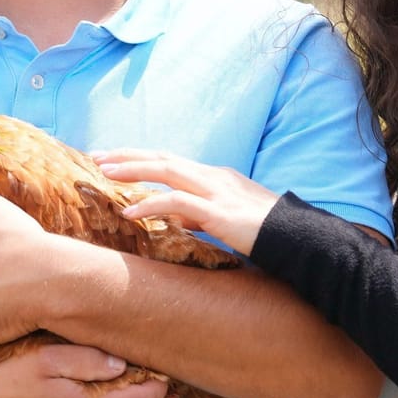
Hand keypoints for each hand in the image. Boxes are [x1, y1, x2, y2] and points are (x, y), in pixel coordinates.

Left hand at [93, 149, 280, 255]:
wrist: (301, 241)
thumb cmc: (268, 233)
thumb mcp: (228, 219)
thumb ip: (201, 215)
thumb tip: (178, 218)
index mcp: (217, 177)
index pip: (171, 161)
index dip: (141, 158)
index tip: (113, 159)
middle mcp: (215, 177)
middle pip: (164, 157)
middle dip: (129, 155)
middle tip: (97, 156)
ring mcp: (217, 191)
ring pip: (167, 170)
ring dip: (133, 170)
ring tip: (104, 174)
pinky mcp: (219, 212)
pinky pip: (178, 203)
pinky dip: (151, 204)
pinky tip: (130, 211)